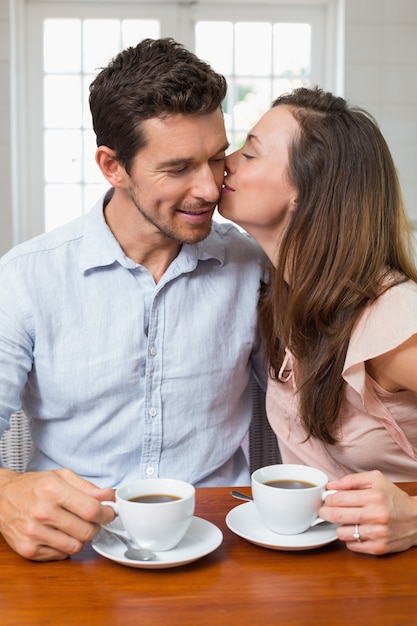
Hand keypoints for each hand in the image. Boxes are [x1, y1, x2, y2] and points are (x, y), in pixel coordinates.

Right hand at [0, 468, 114, 560]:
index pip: (91, 510)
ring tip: (73, 526)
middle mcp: (42, 512)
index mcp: (53, 490)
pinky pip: (61, 555)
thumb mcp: (61, 476)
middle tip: (91, 520)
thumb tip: (110, 495)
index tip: (110, 513)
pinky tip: (58, 534)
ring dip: (80, 538)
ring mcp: (34, 533)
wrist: (1, 497)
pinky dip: (64, 547)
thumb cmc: (33, 486)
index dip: (107, 513)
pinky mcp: (28, 550)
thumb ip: (87, 487)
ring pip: (76, 546)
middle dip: (95, 526)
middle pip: (87, 531)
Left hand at [319, 470, 416, 554]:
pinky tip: (356, 531)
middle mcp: (376, 515)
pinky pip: (352, 546)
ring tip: (345, 521)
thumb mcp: (376, 479)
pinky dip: (350, 539)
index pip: (339, 498)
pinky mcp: (379, 548)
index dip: (328, 499)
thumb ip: (351, 479)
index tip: (327, 499)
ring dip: (339, 527)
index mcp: (374, 496)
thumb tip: (331, 485)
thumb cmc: (394, 497)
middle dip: (325, 513)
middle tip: (325, 511)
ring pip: (342, 533)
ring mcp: (378, 534)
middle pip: (337, 516)